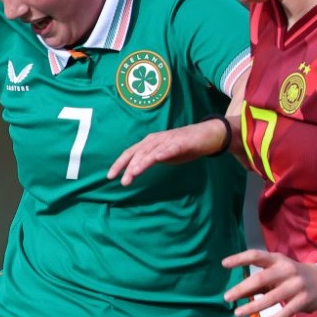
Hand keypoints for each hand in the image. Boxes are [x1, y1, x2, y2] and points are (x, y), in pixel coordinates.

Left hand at [107, 118, 229, 185]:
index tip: (110, 176)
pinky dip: (163, 153)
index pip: (130, 153)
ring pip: (151, 152)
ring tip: (133, 173)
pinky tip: (157, 159)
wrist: (206, 135)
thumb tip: (133, 171)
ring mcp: (168, 140)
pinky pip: (170, 148)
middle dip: (127, 166)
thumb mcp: (163, 155)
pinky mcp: (181, 143)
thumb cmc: (183, 146)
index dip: (119, 163)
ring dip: (141, 162)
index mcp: (149, 143)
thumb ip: (149, 161)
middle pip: (137, 152)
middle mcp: (155, 140)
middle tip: (121, 180)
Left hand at [222, 248, 316, 316]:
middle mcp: (286, 270)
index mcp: (277, 260)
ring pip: (271, 298)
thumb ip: (259, 281)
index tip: (223, 264)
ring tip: (238, 313)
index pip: (256, 255)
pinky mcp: (303, 300)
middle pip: (261, 278)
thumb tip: (237, 293)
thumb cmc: (292, 277)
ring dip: (252, 307)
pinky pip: (285, 312)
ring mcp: (296, 285)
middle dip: (242, 288)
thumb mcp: (277, 273)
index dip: (239, 259)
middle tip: (227, 297)